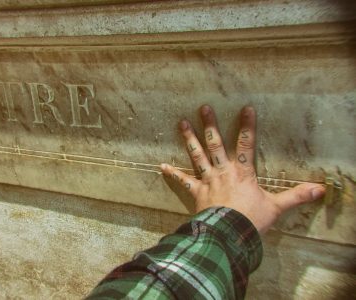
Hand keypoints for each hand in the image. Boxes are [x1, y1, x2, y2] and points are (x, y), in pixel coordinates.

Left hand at [160, 105, 324, 233]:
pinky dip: (174, 174)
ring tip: (182, 123)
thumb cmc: (252, 220)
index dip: (247, 125)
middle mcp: (223, 171)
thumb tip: (319, 190)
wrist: (229, 235)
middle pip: (215, 144)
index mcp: (243, 171)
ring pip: (197, 155)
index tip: (246, 108)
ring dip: (189, 139)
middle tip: (203, 108)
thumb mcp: (277, 207)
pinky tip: (162, 166)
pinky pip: (184, 181)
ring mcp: (208, 181)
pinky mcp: (197, 193)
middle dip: (210, 125)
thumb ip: (296, 196)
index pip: (246, 143)